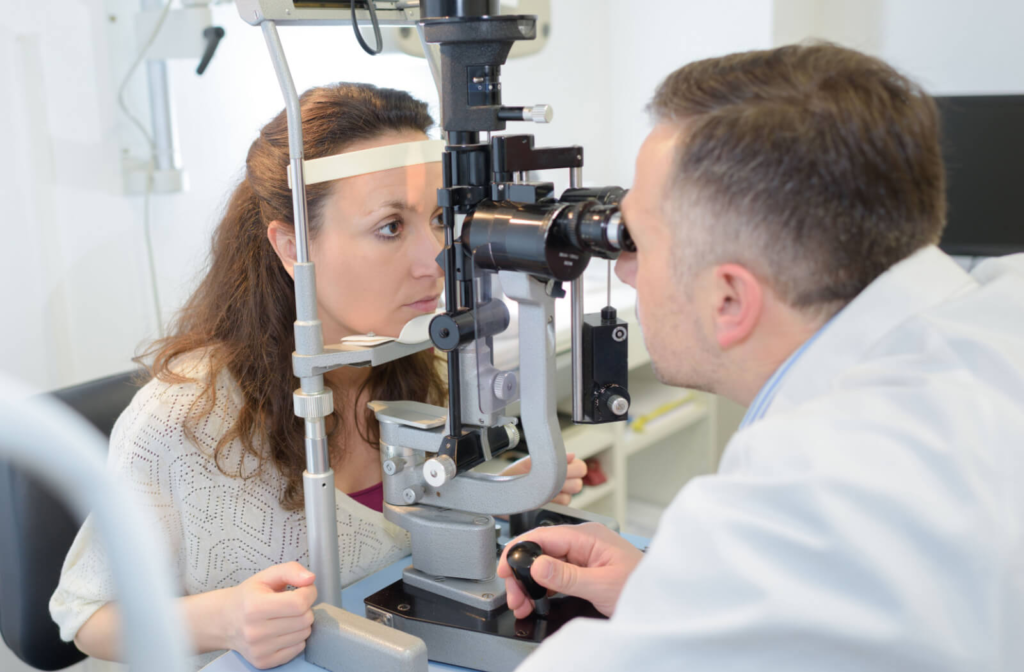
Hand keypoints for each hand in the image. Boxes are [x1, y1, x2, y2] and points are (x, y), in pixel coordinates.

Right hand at [223, 562, 317, 668]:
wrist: (224, 621)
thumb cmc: (249, 596)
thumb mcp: (266, 575)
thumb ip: (291, 570)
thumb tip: (311, 578)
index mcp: (255, 606)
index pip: (299, 603)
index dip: (309, 593)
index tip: (304, 589)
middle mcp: (255, 632)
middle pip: (304, 620)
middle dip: (306, 608)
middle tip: (292, 604)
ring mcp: (259, 650)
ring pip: (304, 635)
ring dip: (302, 623)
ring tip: (286, 617)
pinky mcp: (263, 662)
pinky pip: (298, 649)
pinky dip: (296, 638)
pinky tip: (283, 631)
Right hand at [497, 522, 642, 617]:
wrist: (662, 600)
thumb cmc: (642, 586)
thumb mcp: (601, 585)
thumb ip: (566, 576)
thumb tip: (536, 566)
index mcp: (587, 536)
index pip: (543, 536)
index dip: (519, 552)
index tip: (504, 570)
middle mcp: (583, 541)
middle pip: (540, 551)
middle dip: (521, 573)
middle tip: (515, 598)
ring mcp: (582, 554)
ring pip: (544, 564)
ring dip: (529, 583)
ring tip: (522, 603)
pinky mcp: (583, 569)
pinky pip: (554, 574)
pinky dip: (541, 588)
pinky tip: (534, 600)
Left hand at [500, 452, 586, 505]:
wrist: (503, 492)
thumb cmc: (515, 476)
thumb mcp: (528, 463)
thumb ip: (549, 457)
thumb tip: (571, 454)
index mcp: (559, 468)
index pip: (581, 468)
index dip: (574, 468)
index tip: (563, 467)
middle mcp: (562, 482)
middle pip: (579, 482)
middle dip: (567, 479)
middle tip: (552, 478)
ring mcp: (559, 495)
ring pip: (572, 493)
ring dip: (559, 489)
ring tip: (544, 487)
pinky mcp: (555, 507)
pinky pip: (564, 503)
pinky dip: (554, 499)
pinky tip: (543, 497)